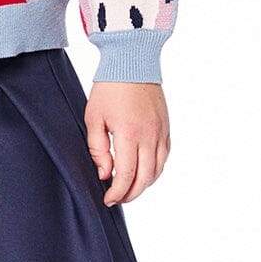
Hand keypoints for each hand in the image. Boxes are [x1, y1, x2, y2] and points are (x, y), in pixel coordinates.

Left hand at [84, 82, 170, 205]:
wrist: (133, 62)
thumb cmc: (109, 88)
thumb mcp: (94, 118)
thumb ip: (98, 149)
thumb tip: (105, 174)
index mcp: (129, 134)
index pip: (126, 175)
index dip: (117, 193)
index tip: (108, 199)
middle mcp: (149, 136)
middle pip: (145, 178)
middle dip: (131, 194)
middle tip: (117, 198)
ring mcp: (161, 132)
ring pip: (158, 170)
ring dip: (144, 184)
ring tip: (129, 187)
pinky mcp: (166, 127)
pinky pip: (165, 156)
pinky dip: (155, 169)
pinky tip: (143, 171)